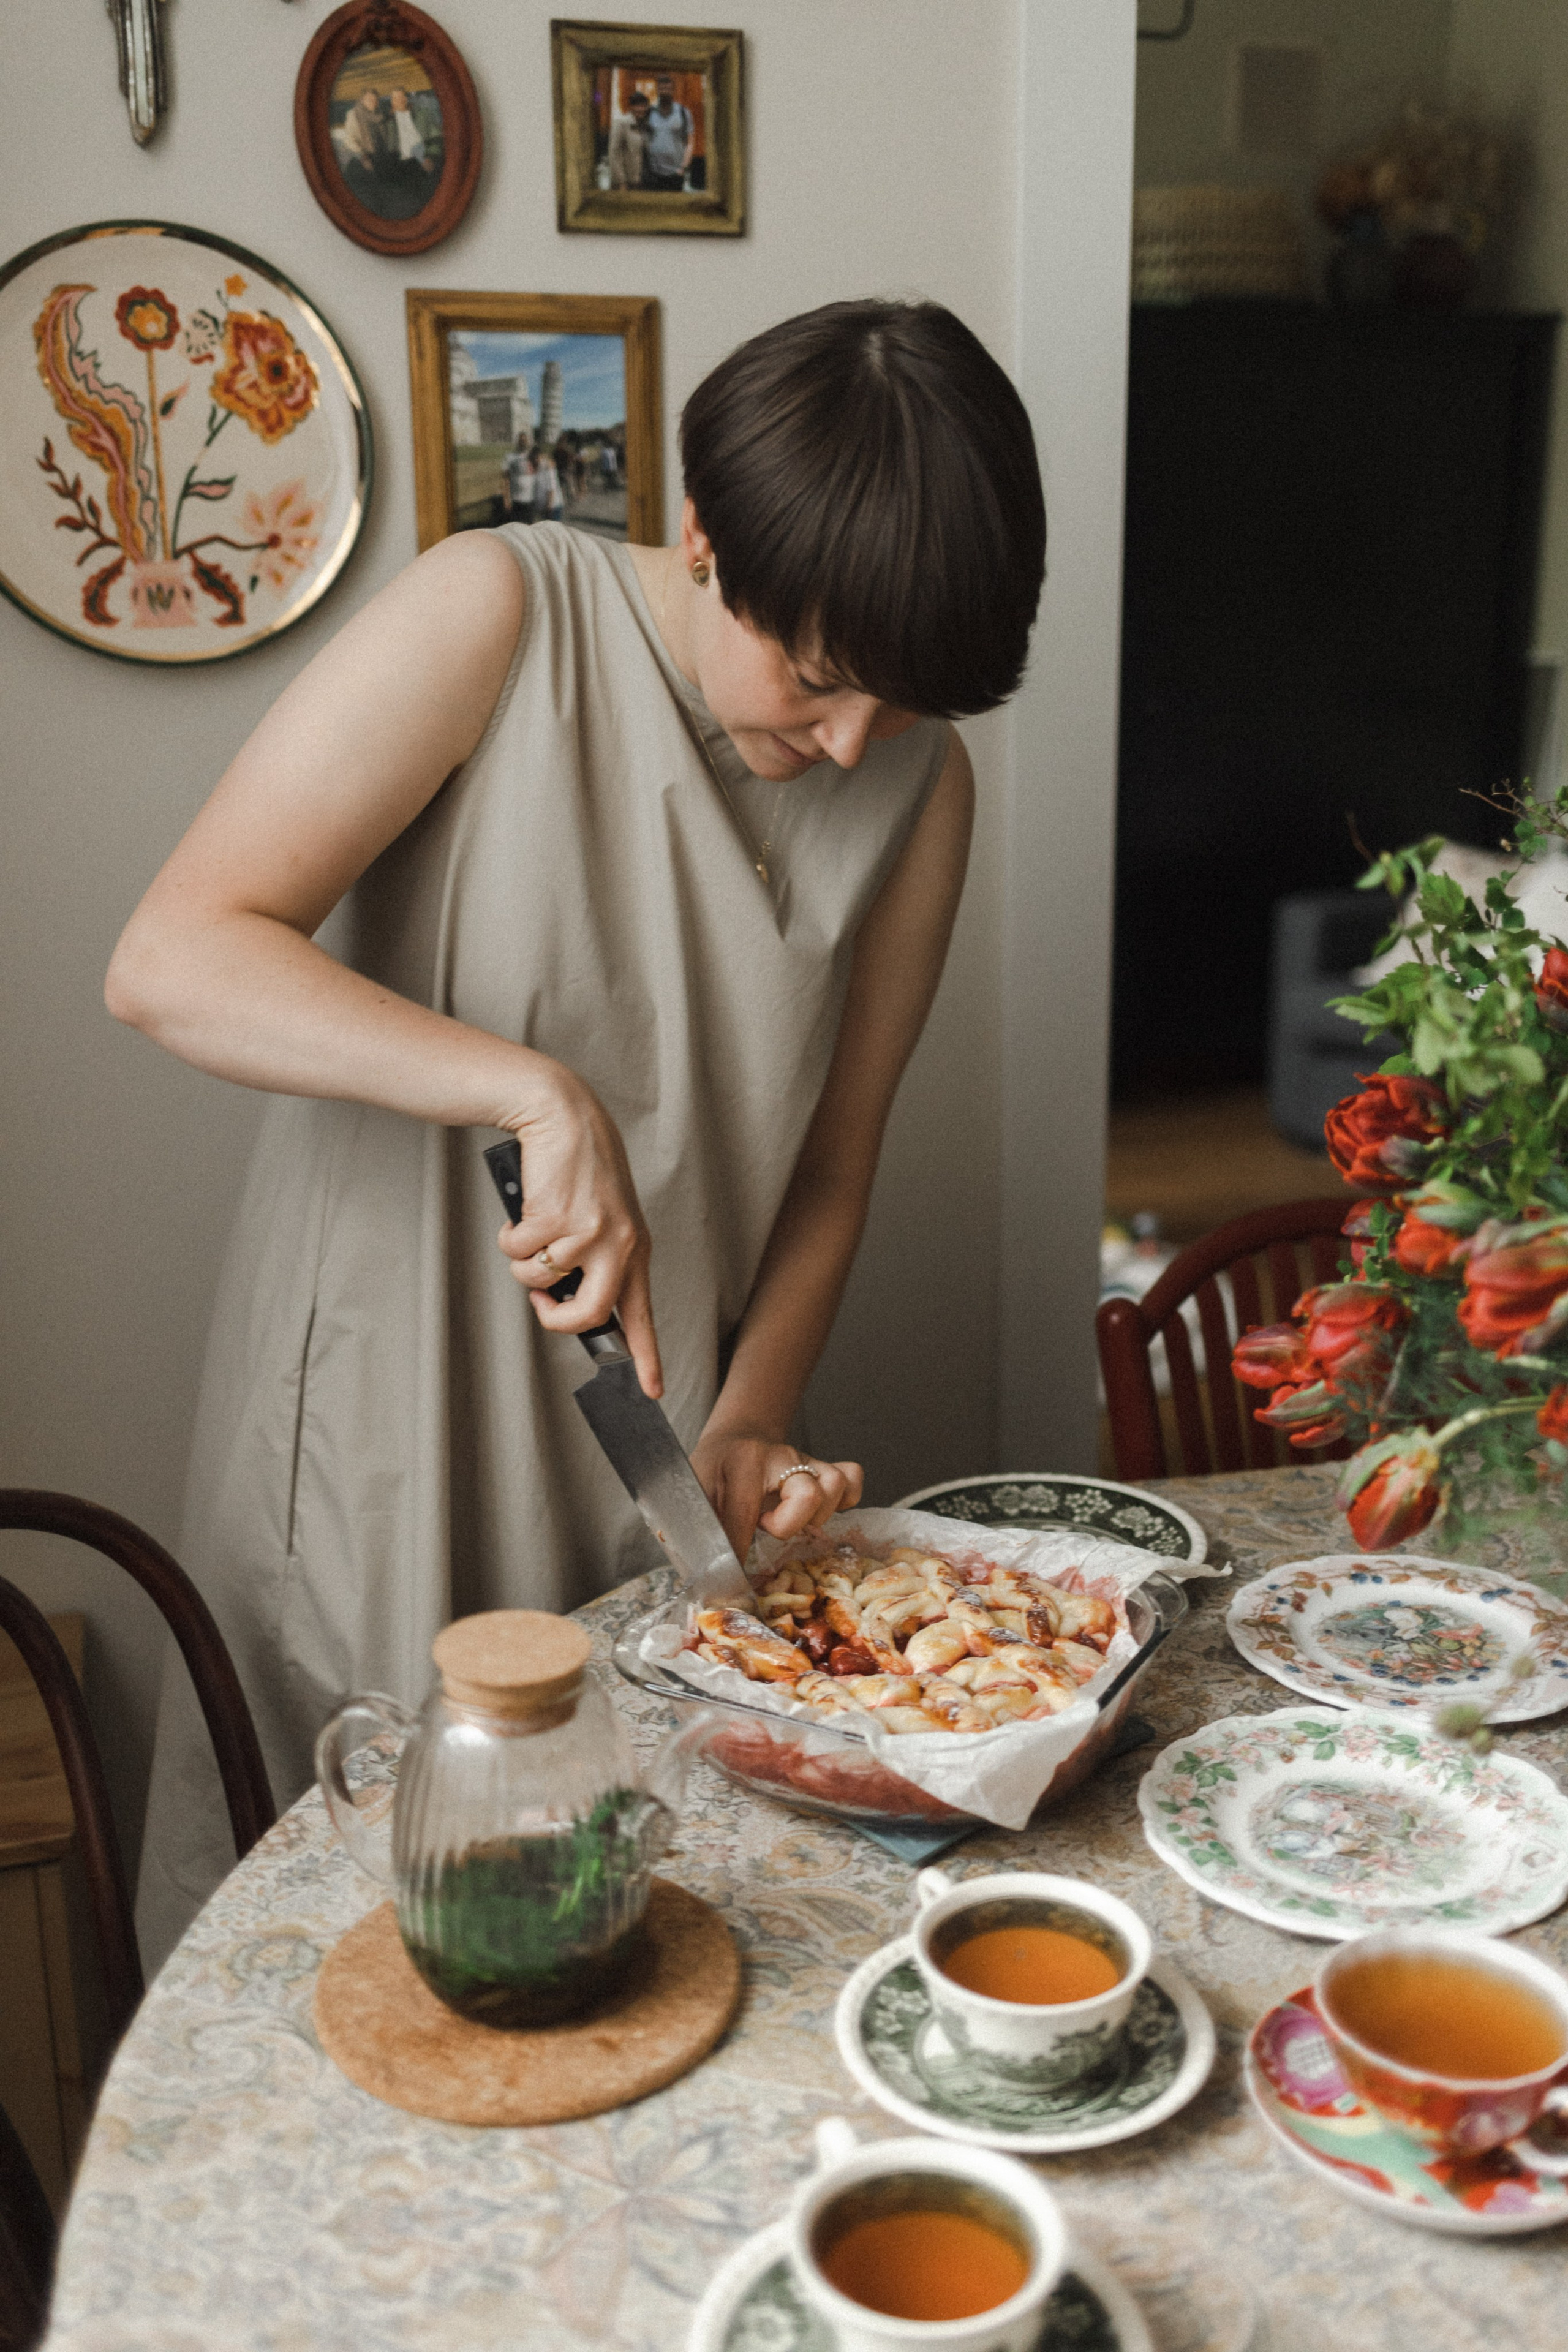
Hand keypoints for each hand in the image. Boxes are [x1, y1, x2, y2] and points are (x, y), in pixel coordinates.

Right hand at [495, 1068, 662, 1396]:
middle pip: (588, 1315)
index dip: (648, 1356)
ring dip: (524, 1263)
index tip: (653, 1390)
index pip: (642, 1312)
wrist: (562, 1116)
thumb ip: (595, 1259)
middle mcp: (617, 1244)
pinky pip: (516, 1253)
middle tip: (544, 1302)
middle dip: (556, 1319)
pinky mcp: (553, 1218)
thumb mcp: (603, 1216)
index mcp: (634, 1247)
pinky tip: (525, 1211)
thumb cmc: (578, 1169)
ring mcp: (586, 1232)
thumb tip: (566, 1302)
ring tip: (533, 1229)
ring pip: (539, 1282)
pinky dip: (509, 1237)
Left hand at [690, 1428, 863, 1564]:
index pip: (745, 1514)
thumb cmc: (714, 1468)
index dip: (738, 1552)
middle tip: (765, 1525)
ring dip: (816, 1514)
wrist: (737, 1438)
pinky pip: (851, 1478)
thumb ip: (700, 1524)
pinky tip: (818, 1512)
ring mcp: (806, 1460)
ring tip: (790, 1518)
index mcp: (743, 1463)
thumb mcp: (696, 1489)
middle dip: (787, 1525)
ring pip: (835, 1484)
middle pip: (808, 1495)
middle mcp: (781, 1456)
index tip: (731, 1575)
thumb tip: (706, 1571)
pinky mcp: (823, 1466)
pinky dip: (844, 1500)